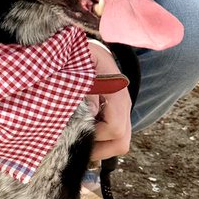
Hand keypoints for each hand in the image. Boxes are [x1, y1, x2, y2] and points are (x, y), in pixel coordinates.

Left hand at [86, 40, 131, 160]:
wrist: (94, 48)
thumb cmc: (84, 54)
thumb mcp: (83, 63)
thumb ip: (86, 85)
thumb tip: (93, 111)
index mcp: (116, 94)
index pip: (114, 128)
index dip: (95, 135)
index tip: (75, 132)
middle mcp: (123, 105)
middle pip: (121, 141)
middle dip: (99, 150)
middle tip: (75, 147)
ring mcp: (121, 111)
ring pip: (120, 142)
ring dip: (99, 148)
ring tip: (77, 143)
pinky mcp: (115, 114)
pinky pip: (114, 136)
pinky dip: (100, 142)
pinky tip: (81, 136)